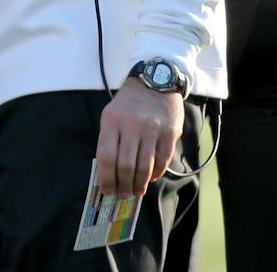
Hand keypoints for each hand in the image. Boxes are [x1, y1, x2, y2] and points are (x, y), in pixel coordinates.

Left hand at [96, 83, 183, 198]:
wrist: (156, 81)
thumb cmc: (129, 103)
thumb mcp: (111, 115)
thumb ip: (109, 140)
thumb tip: (109, 174)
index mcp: (112, 121)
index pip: (106, 158)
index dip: (106, 179)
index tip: (106, 191)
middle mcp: (132, 125)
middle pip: (126, 166)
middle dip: (123, 186)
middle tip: (123, 194)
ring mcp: (152, 129)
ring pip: (145, 167)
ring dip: (139, 184)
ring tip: (136, 191)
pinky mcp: (170, 133)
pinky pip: (162, 161)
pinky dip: (155, 174)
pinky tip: (150, 178)